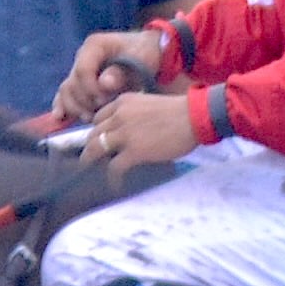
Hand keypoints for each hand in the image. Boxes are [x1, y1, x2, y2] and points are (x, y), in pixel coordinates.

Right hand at [55, 27, 165, 122]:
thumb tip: (103, 84)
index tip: (104, 101)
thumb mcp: (139, 60)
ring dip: (75, 107)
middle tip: (99, 113)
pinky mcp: (80, 83)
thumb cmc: (144, 54)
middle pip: (72, 83)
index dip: (90, 89)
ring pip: (67, 91)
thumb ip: (121, 72)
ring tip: (90, 118)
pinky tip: (60, 119)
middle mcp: (82, 56)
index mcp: (94, 46)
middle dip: (84, 101)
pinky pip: (66, 95)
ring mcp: (79, 69)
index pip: (82, 70)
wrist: (147, 54)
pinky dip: (63, 106)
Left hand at [84, 88, 198, 178]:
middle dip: (91, 145)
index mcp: (123, 102)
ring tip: (90, 169)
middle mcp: (119, 116)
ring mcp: (125, 134)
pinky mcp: (134, 152)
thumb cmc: (179, 111)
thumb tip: (133, 130)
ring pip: (96, 148)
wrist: (193, 116)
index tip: (101, 138)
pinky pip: (114, 166)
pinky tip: (115, 183)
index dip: (98, 129)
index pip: (99, 116)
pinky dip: (112, 177)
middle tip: (93, 156)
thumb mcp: (148, 103)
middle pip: (93, 132)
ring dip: (91, 160)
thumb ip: (135, 114)